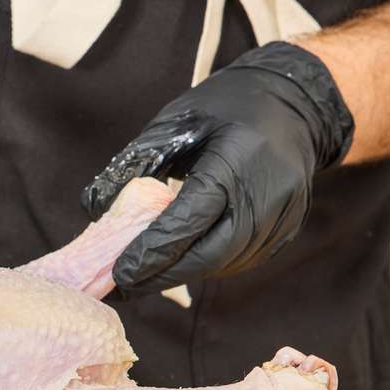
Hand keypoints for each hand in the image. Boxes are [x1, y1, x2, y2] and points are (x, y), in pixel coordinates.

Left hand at [81, 42, 354, 295]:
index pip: (190, 220)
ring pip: (225, 263)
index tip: (119, 272)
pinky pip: (241, 259)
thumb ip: (134, 165)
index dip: (153, 251)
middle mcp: (267, 192)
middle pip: (210, 254)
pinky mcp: (288, 229)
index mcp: (237, 159)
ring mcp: (283, 215)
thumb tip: (93, 209)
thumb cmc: (225, 108)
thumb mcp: (175, 123)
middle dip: (163, 275)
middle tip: (124, 285)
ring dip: (183, 273)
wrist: (295, 104)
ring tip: (146, 275)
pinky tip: (183, 261)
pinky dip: (208, 264)